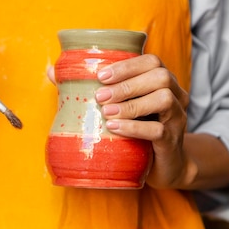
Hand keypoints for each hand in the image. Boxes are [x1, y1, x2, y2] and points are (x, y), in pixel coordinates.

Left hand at [94, 54, 191, 188]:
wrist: (162, 166)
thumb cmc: (135, 130)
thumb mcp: (117, 107)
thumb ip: (87, 88)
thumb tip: (51, 71)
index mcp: (161, 82)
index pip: (151, 62)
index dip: (127, 66)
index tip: (101, 76)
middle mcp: (175, 96)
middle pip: (160, 77)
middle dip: (127, 84)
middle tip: (100, 97)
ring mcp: (177, 119)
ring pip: (163, 100)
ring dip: (131, 104)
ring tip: (107, 112)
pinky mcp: (172, 141)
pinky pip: (159, 130)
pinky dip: (134, 127)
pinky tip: (115, 128)